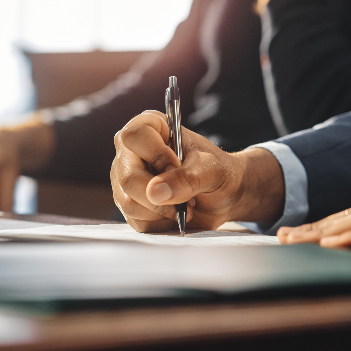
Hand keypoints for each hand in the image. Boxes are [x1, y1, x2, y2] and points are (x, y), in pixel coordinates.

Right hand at [111, 111, 284, 232]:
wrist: (224, 196)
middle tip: (188, 197)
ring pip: (128, 202)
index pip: (134, 136)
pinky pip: (136, 221)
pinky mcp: (130, 205)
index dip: (157, 156)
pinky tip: (176, 214)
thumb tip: (154, 192)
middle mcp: (132, 153)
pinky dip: (161, 222)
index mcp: (151, 128)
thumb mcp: (210, 170)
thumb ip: (187, 178)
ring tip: (185, 205)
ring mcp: (126, 180)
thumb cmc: (217, 172)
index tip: (178, 166)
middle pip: (128, 176)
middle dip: (161, 195)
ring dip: (163, 211)